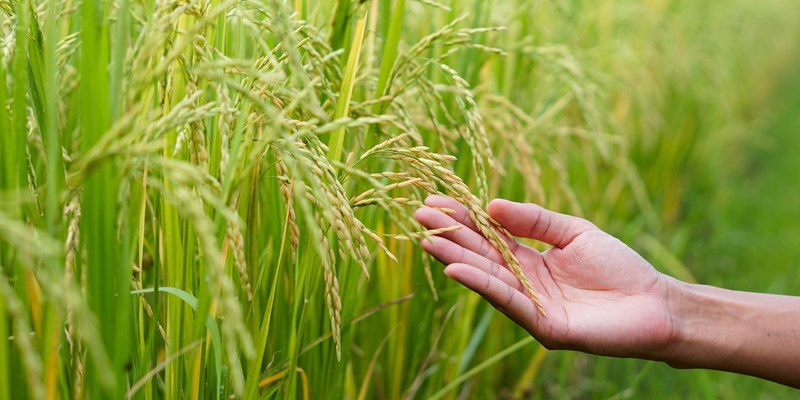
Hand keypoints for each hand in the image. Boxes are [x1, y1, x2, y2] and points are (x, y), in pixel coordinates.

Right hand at [414, 196, 677, 358]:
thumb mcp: (573, 232)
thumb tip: (492, 206)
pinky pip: (509, 302)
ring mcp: (531, 305)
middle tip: (419, 213)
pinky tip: (457, 268)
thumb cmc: (618, 267)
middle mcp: (523, 282)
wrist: (656, 303)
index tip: (435, 199)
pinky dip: (482, 285)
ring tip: (427, 238)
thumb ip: (535, 220)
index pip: (489, 236)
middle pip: (481, 255)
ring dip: (456, 258)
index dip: (463, 218)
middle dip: (450, 234)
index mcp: (530, 259)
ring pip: (488, 277)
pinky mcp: (544, 325)